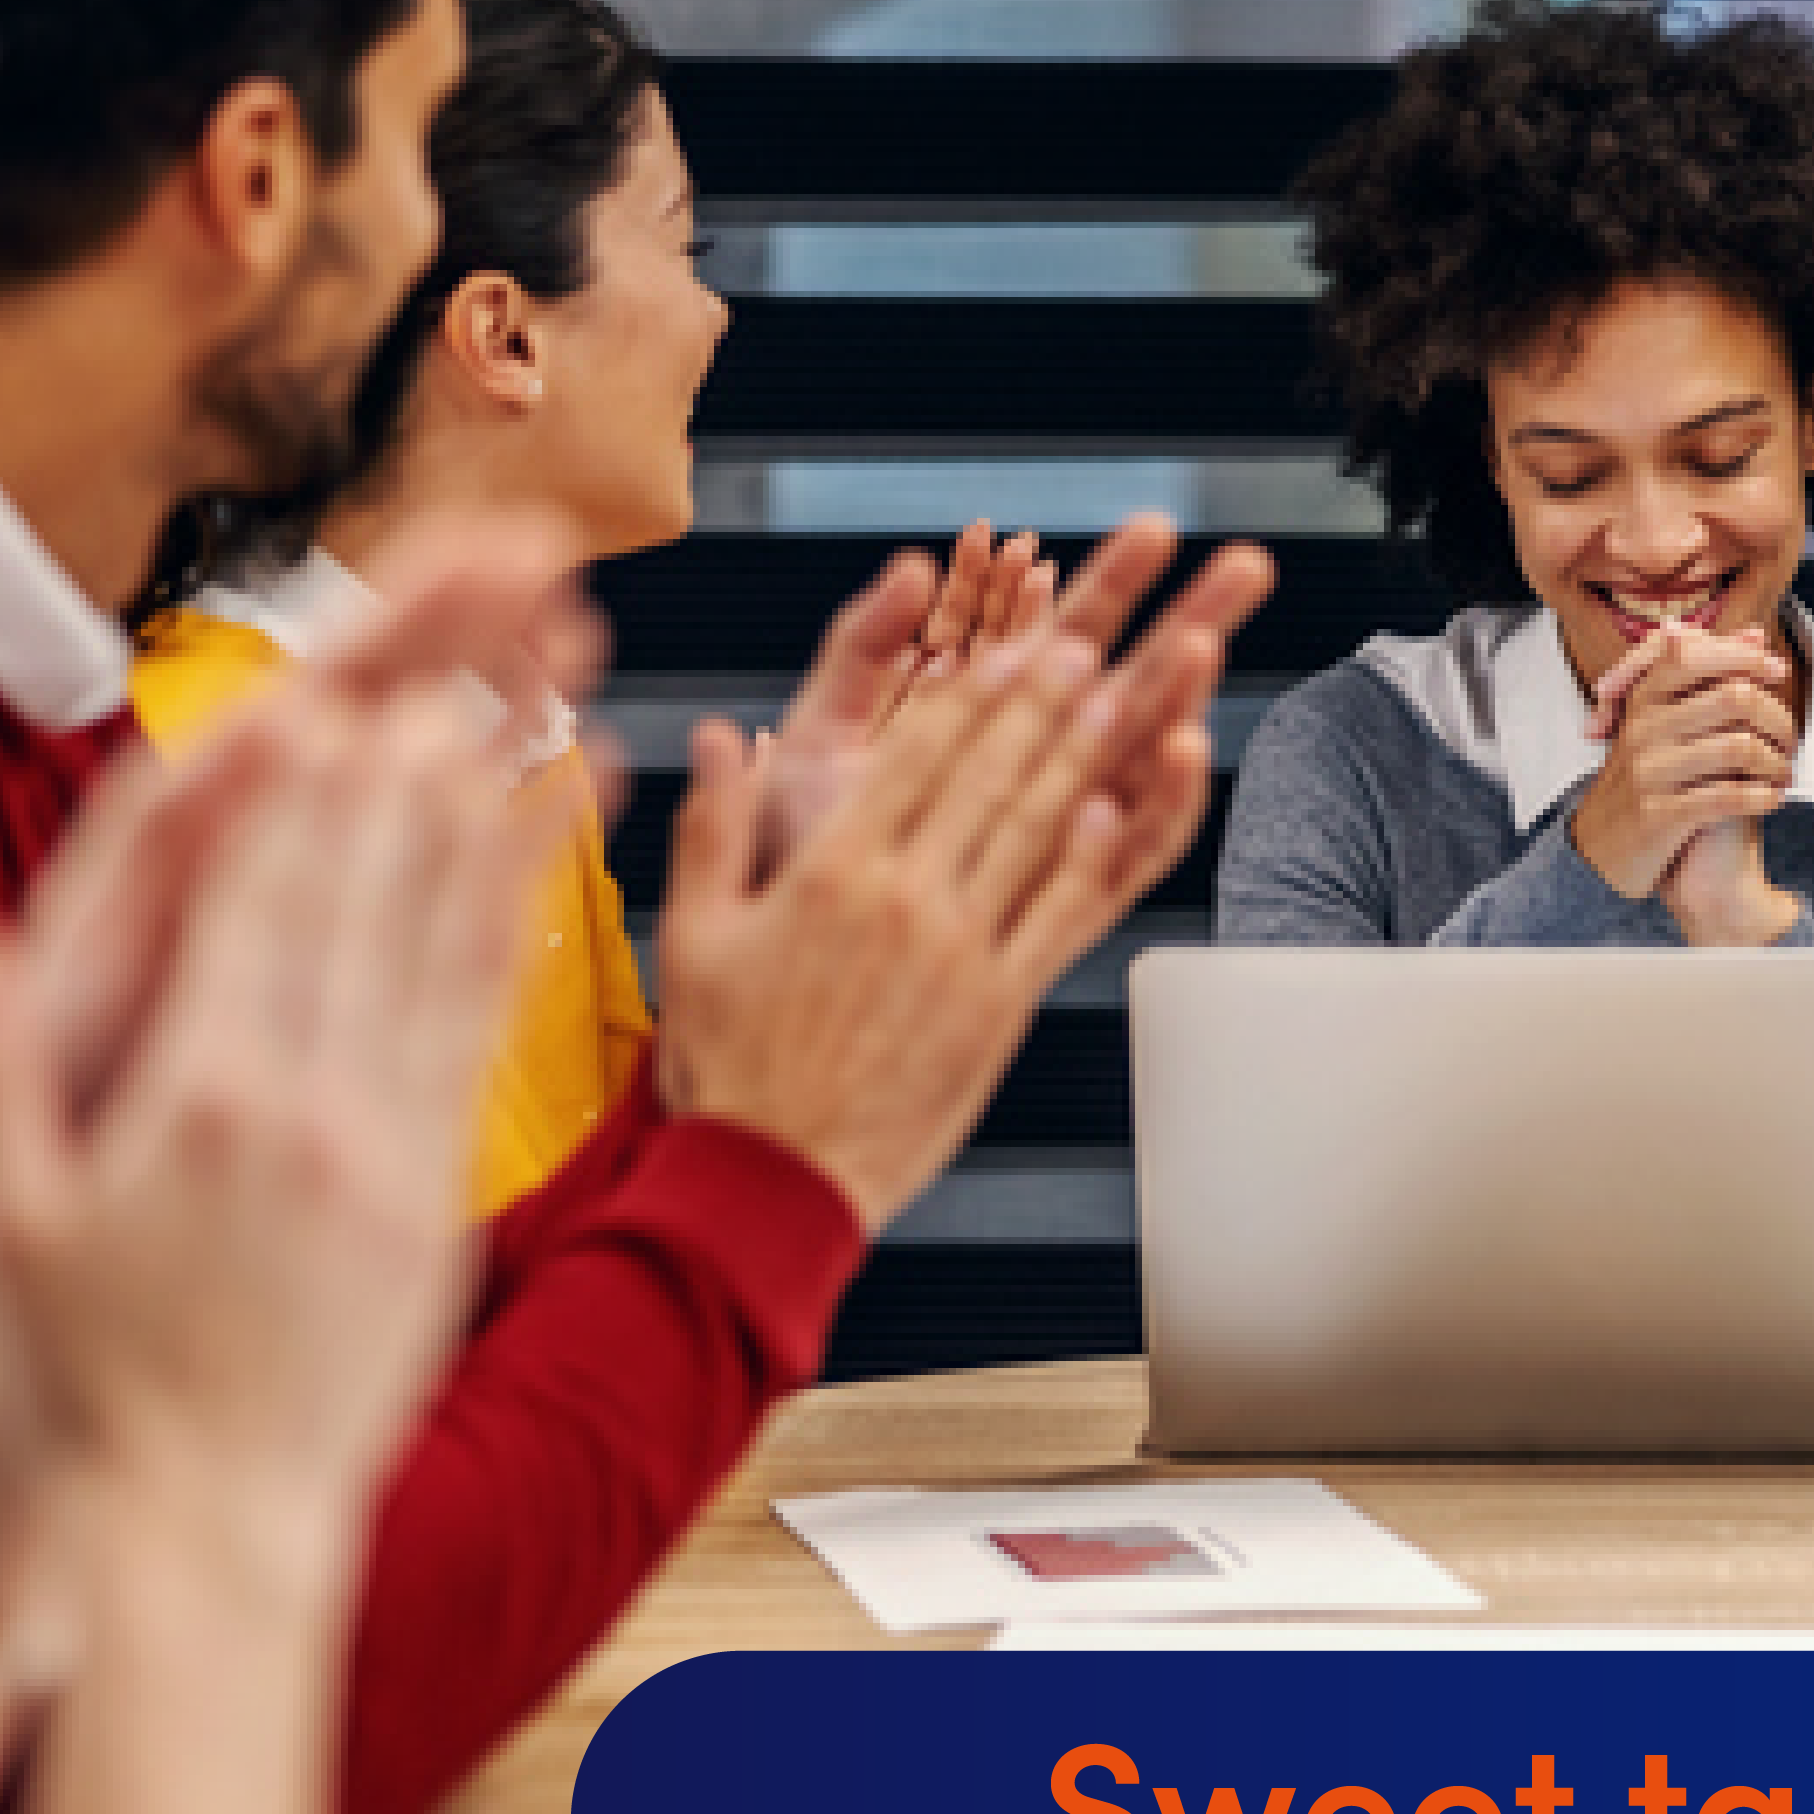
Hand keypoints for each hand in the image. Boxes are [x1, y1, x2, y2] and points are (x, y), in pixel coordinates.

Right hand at [0, 681, 540, 1512]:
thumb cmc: (100, 1369)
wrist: (217, 1504)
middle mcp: (306, 1111)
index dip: (294, 800)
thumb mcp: (9, 1224)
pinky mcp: (439, 1189)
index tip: (321, 703)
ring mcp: (386, 1149)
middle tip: (434, 673)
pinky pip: (480, 1036)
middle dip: (395, 783)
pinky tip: (531, 866)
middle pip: (360, 909)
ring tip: (499, 728)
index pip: (255, 912)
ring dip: (470, 834)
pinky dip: (508, 938)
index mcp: (197, 1101)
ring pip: (436, 956)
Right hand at [657, 521, 1272, 1222]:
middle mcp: (905, 899)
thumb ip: (711, 826)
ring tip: (1123, 692)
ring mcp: (960, 952)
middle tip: (1090, 635)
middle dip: (1043, 698)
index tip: (1010, 642)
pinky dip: (1089, 857)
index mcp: (831, 872)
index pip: (916, 755)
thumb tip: (717, 735)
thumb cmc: (726, 1063)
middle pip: (989, 774)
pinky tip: (1118, 807)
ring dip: (1082, 755)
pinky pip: (1055, 916)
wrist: (771, 1178)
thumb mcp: (691, 935)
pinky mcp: (998, 1006)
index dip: (973, 692)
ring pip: (1033, 830)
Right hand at [1569, 624, 1804, 934]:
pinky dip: (1762, 796)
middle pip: (1733, 697)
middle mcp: (1643, 729)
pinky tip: (1773, 800)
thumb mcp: (1665, 722)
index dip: (1744, 657)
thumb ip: (1708, 677)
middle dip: (1776, 717)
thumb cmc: (1647, 778)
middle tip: (1790, 739)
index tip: (1777, 670)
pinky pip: (1727, 796)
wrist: (1600, 849)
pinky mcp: (1660, 815)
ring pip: (1737, 747)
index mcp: (1644, 698)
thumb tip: (1756, 634)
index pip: (1695, 655)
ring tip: (1783, 773)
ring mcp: (1649, 772)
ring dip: (1775, 762)